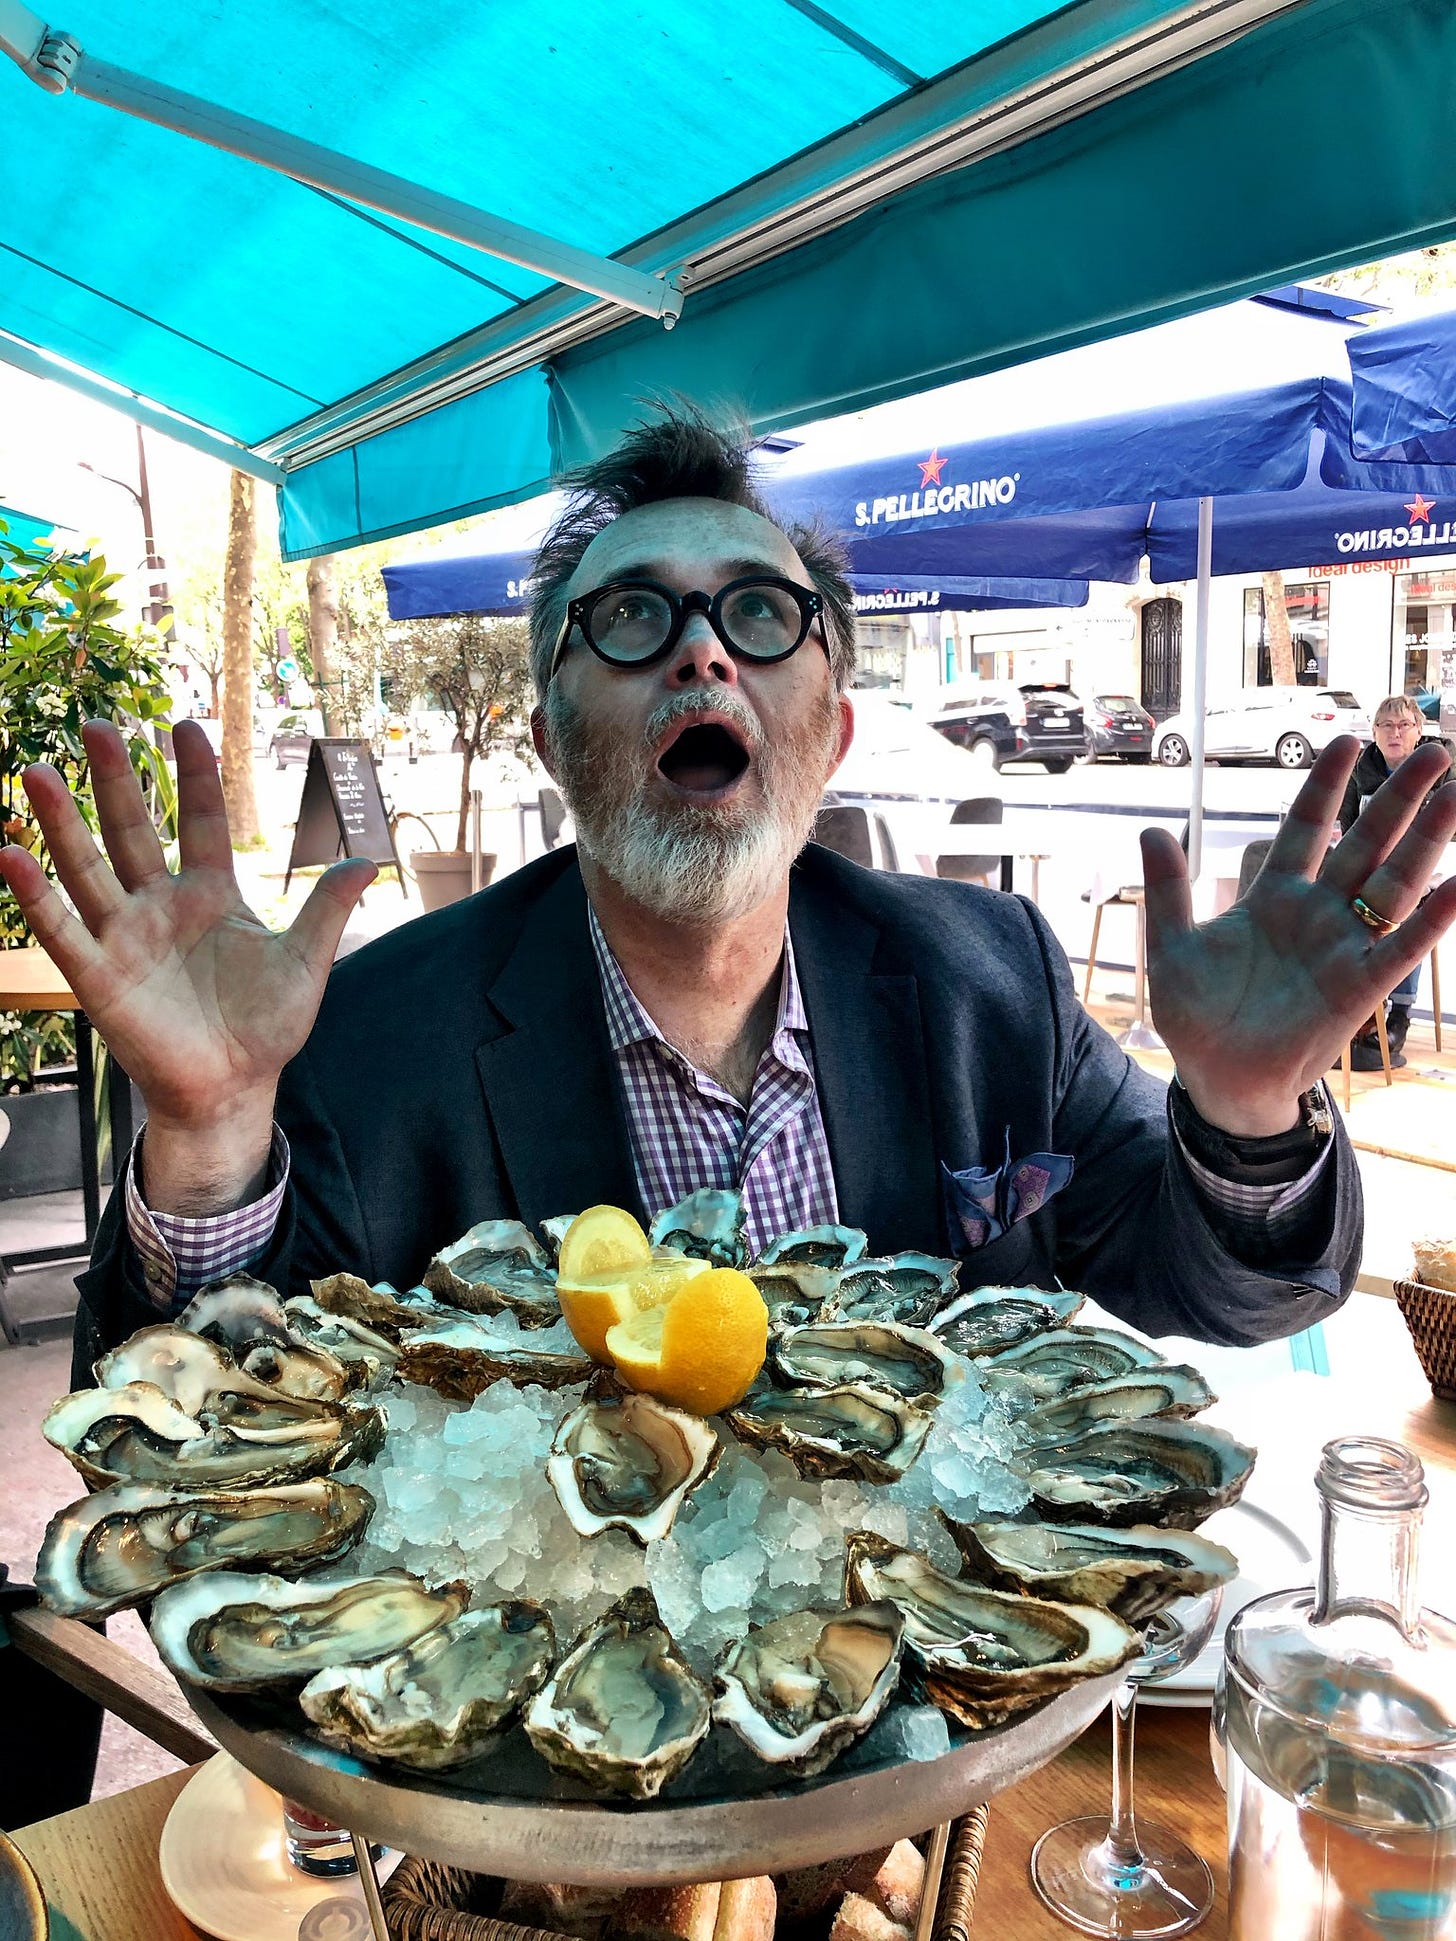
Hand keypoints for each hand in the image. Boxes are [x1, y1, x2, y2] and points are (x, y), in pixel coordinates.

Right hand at [0, 720, 372, 1203]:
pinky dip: (36, 896)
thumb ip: (325, 909)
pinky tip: (12, 855)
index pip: (200, 820)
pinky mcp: (101, 977)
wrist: (235, 1088)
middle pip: (133, 829)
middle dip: (116, 779)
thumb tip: (367, 861)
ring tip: (37, 770)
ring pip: (87, 867)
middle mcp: (161, 905)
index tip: (183, 724)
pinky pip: (63, 930)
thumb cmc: (266, 1027)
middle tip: (98, 723)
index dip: (195, 775)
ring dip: (62, 821)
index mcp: (211, 894)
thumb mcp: (306, 962)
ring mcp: (126, 937)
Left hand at [1140, 736, 1455, 1136]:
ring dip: (1427, 841)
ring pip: (1394, 882)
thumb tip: (1150, 831)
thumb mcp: (1172, 949)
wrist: (1219, 1080)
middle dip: (1398, 799)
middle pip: (1365, 842)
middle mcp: (1317, 913)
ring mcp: (1342, 946)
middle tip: (1432, 752)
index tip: (1344, 740)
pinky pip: (1401, 946)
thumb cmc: (1198, 1017)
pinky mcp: (1358, 986)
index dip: (1324, 786)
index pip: (1304, 827)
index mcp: (1273, 896)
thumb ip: (1167, 892)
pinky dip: (1432, 917)